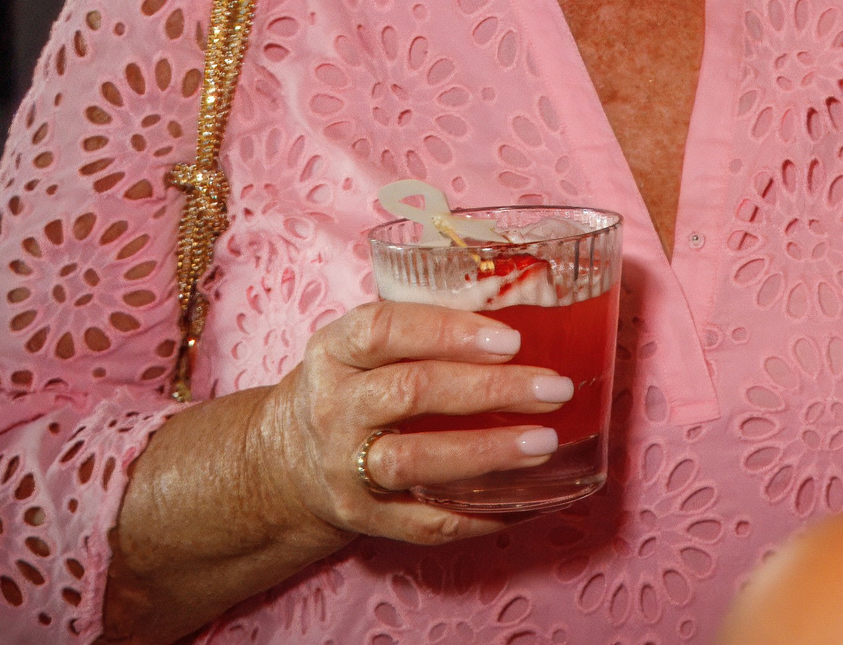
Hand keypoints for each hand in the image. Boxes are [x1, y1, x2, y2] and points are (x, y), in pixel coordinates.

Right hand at [253, 300, 571, 547]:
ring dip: (486, 452)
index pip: (383, 331)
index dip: (448, 333)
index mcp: (335, 351)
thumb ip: (425, 330)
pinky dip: (479, 514)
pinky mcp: (361, 517)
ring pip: (414, 461)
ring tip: (544, 444)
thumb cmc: (354, 386)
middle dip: (489, 390)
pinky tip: (527, 500)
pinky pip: (425, 522)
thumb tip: (530, 320)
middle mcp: (334, 408)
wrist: (288, 459)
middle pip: (410, 393)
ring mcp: (343, 468)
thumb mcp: (364, 346)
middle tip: (554, 389)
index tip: (511, 340)